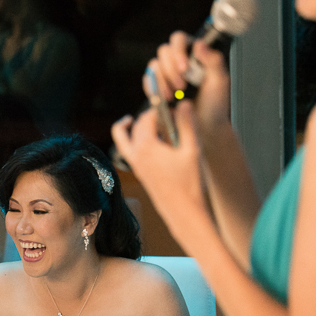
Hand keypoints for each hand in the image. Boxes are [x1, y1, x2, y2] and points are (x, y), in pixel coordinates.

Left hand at [112, 103, 211, 247]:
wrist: (183, 212)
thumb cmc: (189, 183)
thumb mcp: (191, 150)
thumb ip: (187, 124)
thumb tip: (183, 104)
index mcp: (146, 147)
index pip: (148, 117)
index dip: (160, 109)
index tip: (173, 107)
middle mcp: (135, 155)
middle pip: (137, 126)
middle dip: (149, 116)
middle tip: (166, 113)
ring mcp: (135, 165)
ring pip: (123, 139)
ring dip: (131, 127)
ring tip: (140, 119)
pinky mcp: (138, 173)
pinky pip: (127, 151)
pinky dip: (131, 140)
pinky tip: (148, 141)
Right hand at [145, 34, 230, 136]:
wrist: (204, 126)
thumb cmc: (214, 104)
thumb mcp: (220, 81)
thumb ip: (213, 60)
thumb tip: (199, 44)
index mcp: (195, 53)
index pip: (179, 40)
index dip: (178, 51)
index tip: (184, 68)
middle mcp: (178, 60)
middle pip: (164, 51)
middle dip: (170, 70)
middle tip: (182, 87)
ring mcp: (165, 72)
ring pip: (154, 65)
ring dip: (163, 81)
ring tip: (175, 96)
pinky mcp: (156, 85)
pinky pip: (148, 80)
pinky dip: (155, 89)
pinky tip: (166, 98)